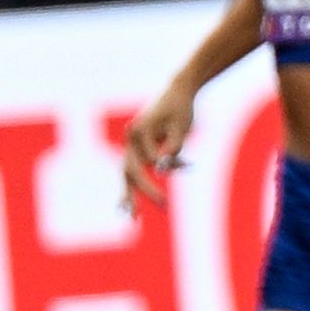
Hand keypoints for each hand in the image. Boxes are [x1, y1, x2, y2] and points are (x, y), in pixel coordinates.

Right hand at [120, 91, 193, 212]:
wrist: (177, 92)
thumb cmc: (180, 108)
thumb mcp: (182, 126)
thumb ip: (173, 146)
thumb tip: (163, 170)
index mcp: (139, 130)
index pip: (151, 157)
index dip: (167, 163)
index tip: (185, 163)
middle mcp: (131, 140)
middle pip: (131, 171)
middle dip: (142, 192)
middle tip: (157, 208)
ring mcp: (132, 147)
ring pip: (127, 176)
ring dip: (130, 196)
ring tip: (133, 218)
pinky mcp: (138, 152)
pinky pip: (133, 174)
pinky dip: (132, 189)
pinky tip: (124, 208)